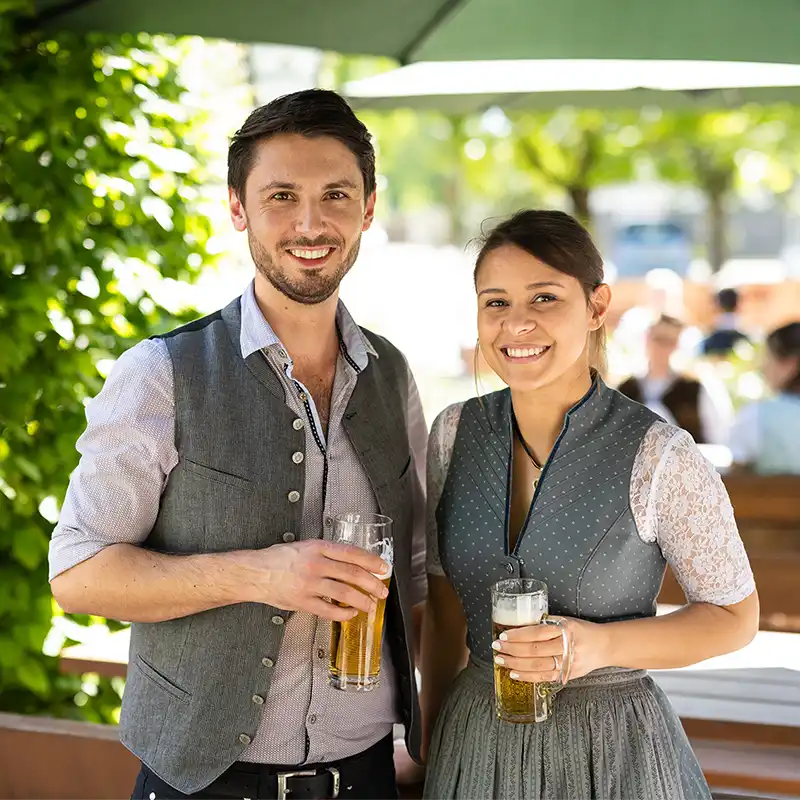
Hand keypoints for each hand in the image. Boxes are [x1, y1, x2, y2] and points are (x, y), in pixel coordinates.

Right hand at [228, 540, 389, 620]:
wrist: (255, 572)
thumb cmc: (278, 558)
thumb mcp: (304, 546)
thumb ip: (325, 553)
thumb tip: (350, 561)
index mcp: (318, 547)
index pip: (352, 553)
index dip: (371, 561)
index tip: (383, 568)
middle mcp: (315, 564)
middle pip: (352, 574)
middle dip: (372, 584)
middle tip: (382, 591)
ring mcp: (309, 583)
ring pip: (344, 593)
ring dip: (362, 601)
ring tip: (371, 606)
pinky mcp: (302, 601)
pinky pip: (328, 610)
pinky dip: (343, 613)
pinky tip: (350, 614)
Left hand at [491, 616, 609, 683]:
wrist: (604, 646)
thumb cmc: (582, 630)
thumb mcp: (565, 620)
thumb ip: (546, 624)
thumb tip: (520, 626)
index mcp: (565, 629)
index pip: (536, 633)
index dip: (518, 635)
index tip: (503, 635)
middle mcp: (566, 646)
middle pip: (534, 650)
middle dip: (512, 650)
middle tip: (497, 648)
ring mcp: (567, 663)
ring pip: (537, 666)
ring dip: (516, 664)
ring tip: (501, 661)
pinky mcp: (567, 675)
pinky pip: (544, 678)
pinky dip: (528, 677)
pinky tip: (515, 674)